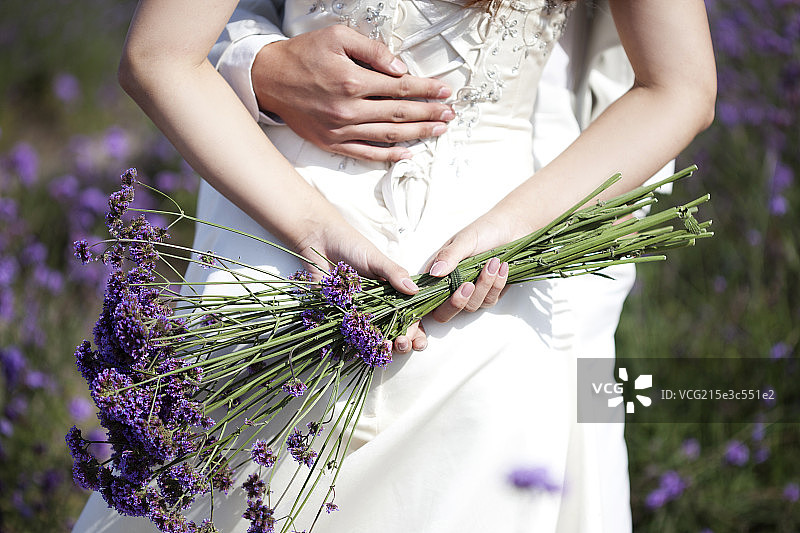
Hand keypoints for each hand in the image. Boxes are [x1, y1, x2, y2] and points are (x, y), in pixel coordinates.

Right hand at [252, 25, 454, 161]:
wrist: (269, 79)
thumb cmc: (304, 54)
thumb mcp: (337, 37)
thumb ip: (372, 50)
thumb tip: (400, 68)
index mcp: (352, 80)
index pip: (401, 88)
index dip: (427, 90)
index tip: (445, 91)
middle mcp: (348, 109)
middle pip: (400, 114)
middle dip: (429, 114)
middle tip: (450, 115)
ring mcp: (340, 130)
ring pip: (388, 135)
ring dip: (417, 134)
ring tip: (438, 131)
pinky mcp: (332, 142)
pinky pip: (366, 153)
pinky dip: (389, 155)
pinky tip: (408, 153)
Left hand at [293, 222, 427, 352]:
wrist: (318, 241)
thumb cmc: (350, 245)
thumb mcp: (376, 258)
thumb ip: (394, 273)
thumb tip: (414, 290)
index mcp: (391, 291)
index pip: (408, 314)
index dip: (414, 328)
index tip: (417, 337)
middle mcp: (377, 304)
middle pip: (394, 329)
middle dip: (401, 341)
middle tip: (402, 344)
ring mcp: (358, 312)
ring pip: (373, 336)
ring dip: (381, 346)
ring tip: (385, 348)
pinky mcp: (338, 315)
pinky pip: (347, 334)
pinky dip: (354, 344)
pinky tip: (361, 350)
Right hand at [425, 210, 531, 322]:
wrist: (512, 228)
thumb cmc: (485, 230)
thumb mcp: (466, 239)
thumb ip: (449, 256)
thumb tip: (435, 273)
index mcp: (439, 272)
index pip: (426, 295)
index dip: (427, 302)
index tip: (445, 289)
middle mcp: (452, 285)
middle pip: (444, 313)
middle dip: (457, 303)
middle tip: (468, 285)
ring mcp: (471, 292)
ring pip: (471, 306)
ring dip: (484, 286)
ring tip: (493, 262)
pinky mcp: (488, 294)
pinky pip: (489, 300)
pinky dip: (497, 285)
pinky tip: (502, 267)